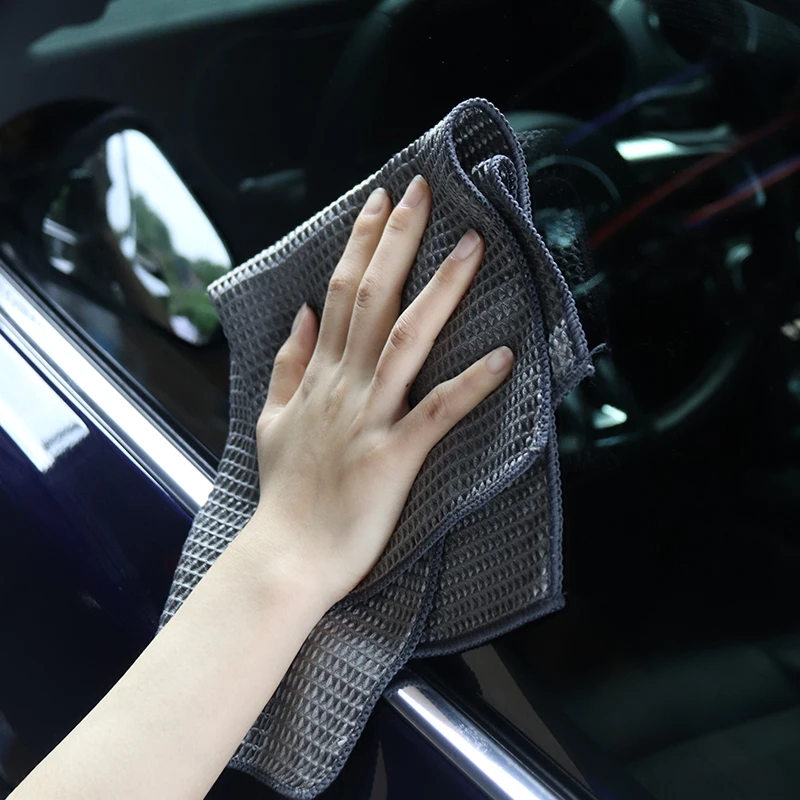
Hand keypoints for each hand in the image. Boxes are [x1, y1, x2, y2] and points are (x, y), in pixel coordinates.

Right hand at [246, 176, 513, 605]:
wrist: (287, 556)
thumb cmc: (285, 492)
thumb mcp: (270, 420)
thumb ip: (284, 363)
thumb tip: (300, 313)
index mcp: (319, 375)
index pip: (342, 291)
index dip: (363, 241)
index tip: (383, 199)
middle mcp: (344, 384)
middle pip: (374, 297)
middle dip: (400, 239)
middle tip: (426, 191)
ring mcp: (370, 417)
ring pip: (408, 339)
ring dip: (441, 289)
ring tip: (471, 246)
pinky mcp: (395, 454)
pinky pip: (439, 411)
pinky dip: (471, 382)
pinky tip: (505, 355)